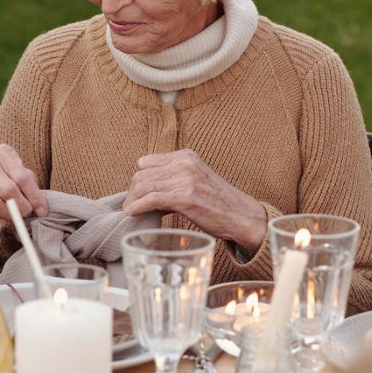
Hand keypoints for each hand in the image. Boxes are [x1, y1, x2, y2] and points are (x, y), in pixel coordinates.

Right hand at [0, 143, 46, 223]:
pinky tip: (4, 221)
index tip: (42, 210)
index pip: (21, 176)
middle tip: (28, 214)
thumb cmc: (11, 177)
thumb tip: (41, 210)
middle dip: (22, 206)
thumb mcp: (23, 174)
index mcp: (2, 153)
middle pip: (8, 190)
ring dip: (9, 215)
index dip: (34, 196)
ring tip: (17, 218)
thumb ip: (32, 189)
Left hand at [124, 149, 263, 251]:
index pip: (146, 163)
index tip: (136, 194)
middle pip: (142, 175)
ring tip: (129, 210)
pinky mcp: (186, 198)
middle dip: (132, 191)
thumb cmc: (218, 202)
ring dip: (132, 200)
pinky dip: (137, 206)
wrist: (241, 216)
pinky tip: (132, 213)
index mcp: (186, 156)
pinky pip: (151, 199)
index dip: (138, 179)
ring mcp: (186, 180)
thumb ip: (174, 178)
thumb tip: (147, 190)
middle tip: (129, 205)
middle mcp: (185, 164)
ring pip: (144, 186)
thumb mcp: (196, 179)